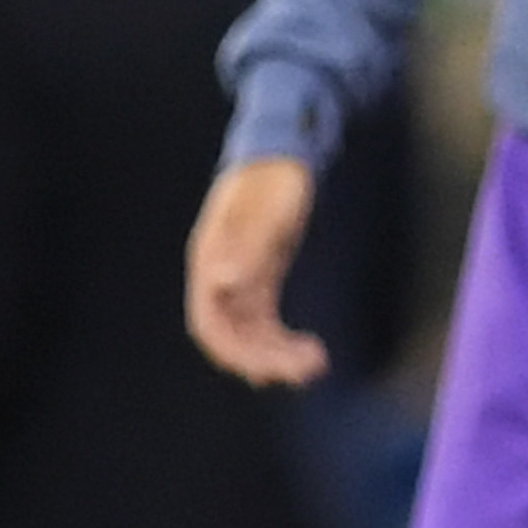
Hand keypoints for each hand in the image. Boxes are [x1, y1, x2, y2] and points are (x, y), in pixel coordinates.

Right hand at [185, 155, 328, 387]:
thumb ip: (243, 246)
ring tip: (316, 364)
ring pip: (251, 334)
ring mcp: (240, 281)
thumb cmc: (271, 179)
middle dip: (265, 360)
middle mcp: (220, 278)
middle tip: (308, 371)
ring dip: (278, 355)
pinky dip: (283, 341)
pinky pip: (265, 323)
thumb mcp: (263, 211)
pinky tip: (310, 350)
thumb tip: (223, 282)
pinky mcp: (261, 281)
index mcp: (211, 263)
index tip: (266, 371)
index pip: (210, 325)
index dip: (234, 352)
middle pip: (233, 337)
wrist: (281, 156)